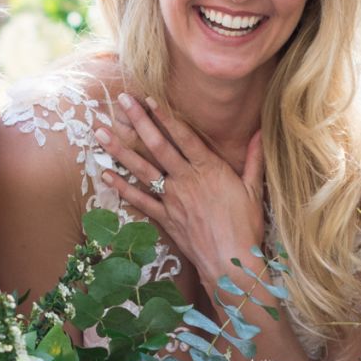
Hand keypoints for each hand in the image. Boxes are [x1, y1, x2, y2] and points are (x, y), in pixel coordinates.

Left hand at [93, 93, 268, 292]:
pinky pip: (139, 200)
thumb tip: (260, 132)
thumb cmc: (246, 227)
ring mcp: (173, 199)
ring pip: (142, 169)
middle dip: (139, 121)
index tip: (149, 98)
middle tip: (122, 100)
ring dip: (120, 149)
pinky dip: (122, 187)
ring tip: (100, 132)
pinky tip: (106, 174)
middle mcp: (187, 180)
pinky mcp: (165, 218)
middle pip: (158, 145)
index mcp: (210, 169)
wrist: (230, 263)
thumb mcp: (254, 190)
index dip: (165, 116)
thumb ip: (254, 159)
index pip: (183, 136)